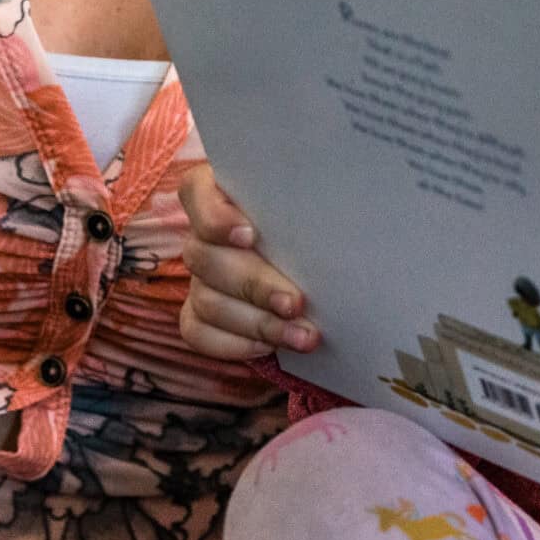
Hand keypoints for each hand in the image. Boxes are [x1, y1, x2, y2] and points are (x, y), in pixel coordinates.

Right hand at [176, 161, 318, 360]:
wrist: (317, 261)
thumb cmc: (315, 220)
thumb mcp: (314, 202)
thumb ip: (311, 198)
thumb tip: (343, 208)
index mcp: (220, 191)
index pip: (196, 191)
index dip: (216, 216)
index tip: (251, 234)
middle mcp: (202, 235)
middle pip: (207, 257)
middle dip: (256, 285)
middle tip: (296, 302)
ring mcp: (199, 277)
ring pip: (210, 301)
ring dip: (260, 323)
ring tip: (303, 335)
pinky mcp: (198, 314)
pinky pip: (199, 333)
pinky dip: (236, 344)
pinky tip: (271, 348)